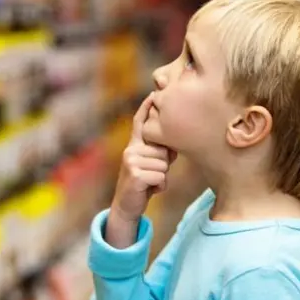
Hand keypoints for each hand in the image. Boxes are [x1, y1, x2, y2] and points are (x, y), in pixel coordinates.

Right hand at [110, 93, 177, 224]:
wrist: (127, 205)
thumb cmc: (144, 183)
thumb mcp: (151, 164)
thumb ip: (160, 152)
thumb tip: (173, 144)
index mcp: (134, 145)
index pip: (139, 123)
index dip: (146, 108)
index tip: (154, 93)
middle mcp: (130, 149)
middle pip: (163, 149)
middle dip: (164, 164)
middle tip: (152, 174)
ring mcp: (131, 161)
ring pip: (163, 164)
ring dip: (162, 177)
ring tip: (150, 181)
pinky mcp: (134, 174)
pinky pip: (161, 176)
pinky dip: (160, 186)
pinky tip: (150, 189)